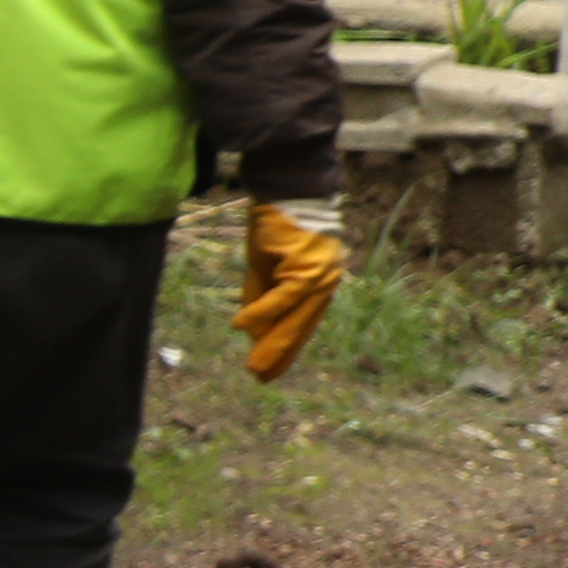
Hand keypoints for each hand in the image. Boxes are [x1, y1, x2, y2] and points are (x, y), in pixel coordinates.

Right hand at [237, 200, 342, 381]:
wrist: (288, 189)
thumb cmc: (276, 225)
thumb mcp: (264, 267)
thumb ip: (261, 298)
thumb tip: (251, 331)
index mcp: (318, 283)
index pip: (302, 324)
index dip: (286, 349)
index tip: (269, 372)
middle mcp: (326, 281)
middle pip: (302, 325)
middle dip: (281, 353)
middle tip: (261, 377)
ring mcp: (321, 272)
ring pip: (296, 316)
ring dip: (273, 342)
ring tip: (254, 366)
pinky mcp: (308, 263)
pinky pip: (285, 295)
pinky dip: (263, 310)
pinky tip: (242, 326)